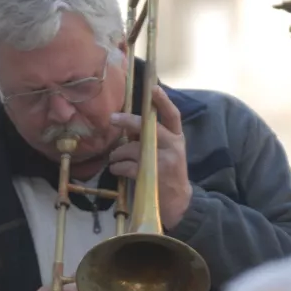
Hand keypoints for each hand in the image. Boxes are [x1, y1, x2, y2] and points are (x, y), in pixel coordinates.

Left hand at [108, 85, 191, 229]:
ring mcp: (163, 161)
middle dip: (127, 122)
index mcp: (177, 138)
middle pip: (146, 127)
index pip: (172, 115)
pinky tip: (117, 170)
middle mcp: (173, 147)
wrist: (177, 203)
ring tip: (115, 159)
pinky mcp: (151, 176)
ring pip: (131, 148)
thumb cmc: (168, 174)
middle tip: (112, 118)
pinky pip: (126, 165)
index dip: (163, 101)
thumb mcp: (168, 152)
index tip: (153, 88)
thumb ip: (153, 138)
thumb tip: (128, 123)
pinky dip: (117, 167)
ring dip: (117, 154)